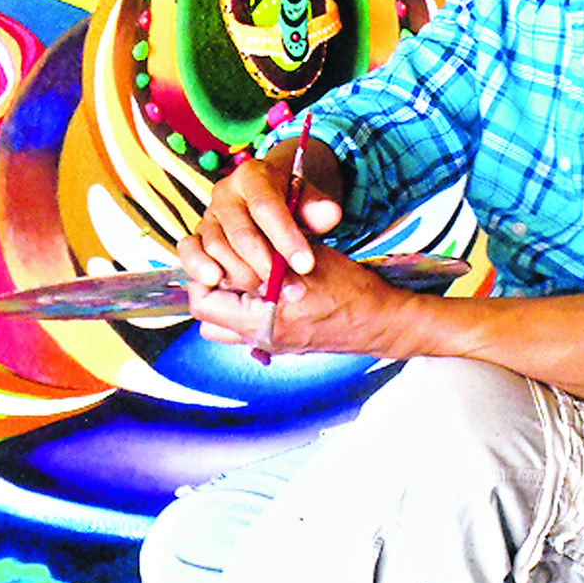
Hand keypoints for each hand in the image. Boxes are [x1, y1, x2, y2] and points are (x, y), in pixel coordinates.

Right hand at [178, 138, 344, 295]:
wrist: (266, 200)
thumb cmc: (289, 202)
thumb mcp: (308, 199)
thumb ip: (318, 208)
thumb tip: (329, 216)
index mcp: (253, 176)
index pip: (267, 207)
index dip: (286, 237)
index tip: (306, 265)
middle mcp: (225, 193)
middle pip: (242, 233)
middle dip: (267, 265)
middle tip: (290, 289)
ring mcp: (208, 215)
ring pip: (217, 247)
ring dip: (242, 274)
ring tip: (267, 291)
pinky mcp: (196, 236)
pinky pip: (189, 250)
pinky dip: (198, 267)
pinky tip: (216, 281)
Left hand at [182, 241, 415, 357]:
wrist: (380, 321)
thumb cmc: (350, 289)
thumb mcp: (306, 259)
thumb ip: (266, 254)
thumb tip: (232, 238)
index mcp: (262, 321)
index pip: (203, 302)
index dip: (203, 272)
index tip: (216, 250)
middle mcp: (259, 339)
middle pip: (206, 315)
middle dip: (209, 285)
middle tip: (224, 259)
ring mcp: (268, 344)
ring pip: (222, 324)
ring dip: (223, 298)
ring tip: (240, 272)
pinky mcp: (279, 342)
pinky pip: (243, 327)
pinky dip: (242, 306)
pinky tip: (261, 285)